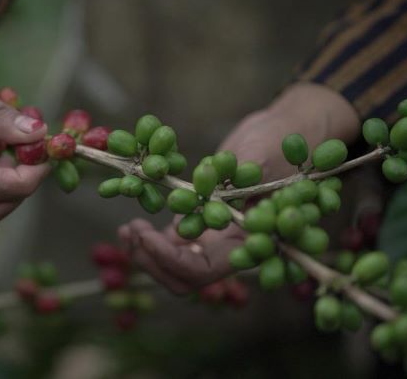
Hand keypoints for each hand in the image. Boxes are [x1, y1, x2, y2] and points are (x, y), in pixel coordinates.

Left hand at [119, 83, 358, 292]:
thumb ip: (237, 180)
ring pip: (171, 264)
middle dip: (152, 262)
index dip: (171, 260)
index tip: (147, 236)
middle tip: (132, 233)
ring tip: (126, 230)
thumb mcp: (259, 157)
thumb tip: (212, 192)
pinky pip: (168, 244)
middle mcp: (228, 246)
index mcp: (248, 241)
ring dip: (144, 254)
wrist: (280, 130)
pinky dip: (147, 241)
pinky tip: (131, 226)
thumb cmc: (278, 141)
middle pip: (183, 277)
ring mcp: (210, 236)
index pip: (203, 270)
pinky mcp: (197, 220)